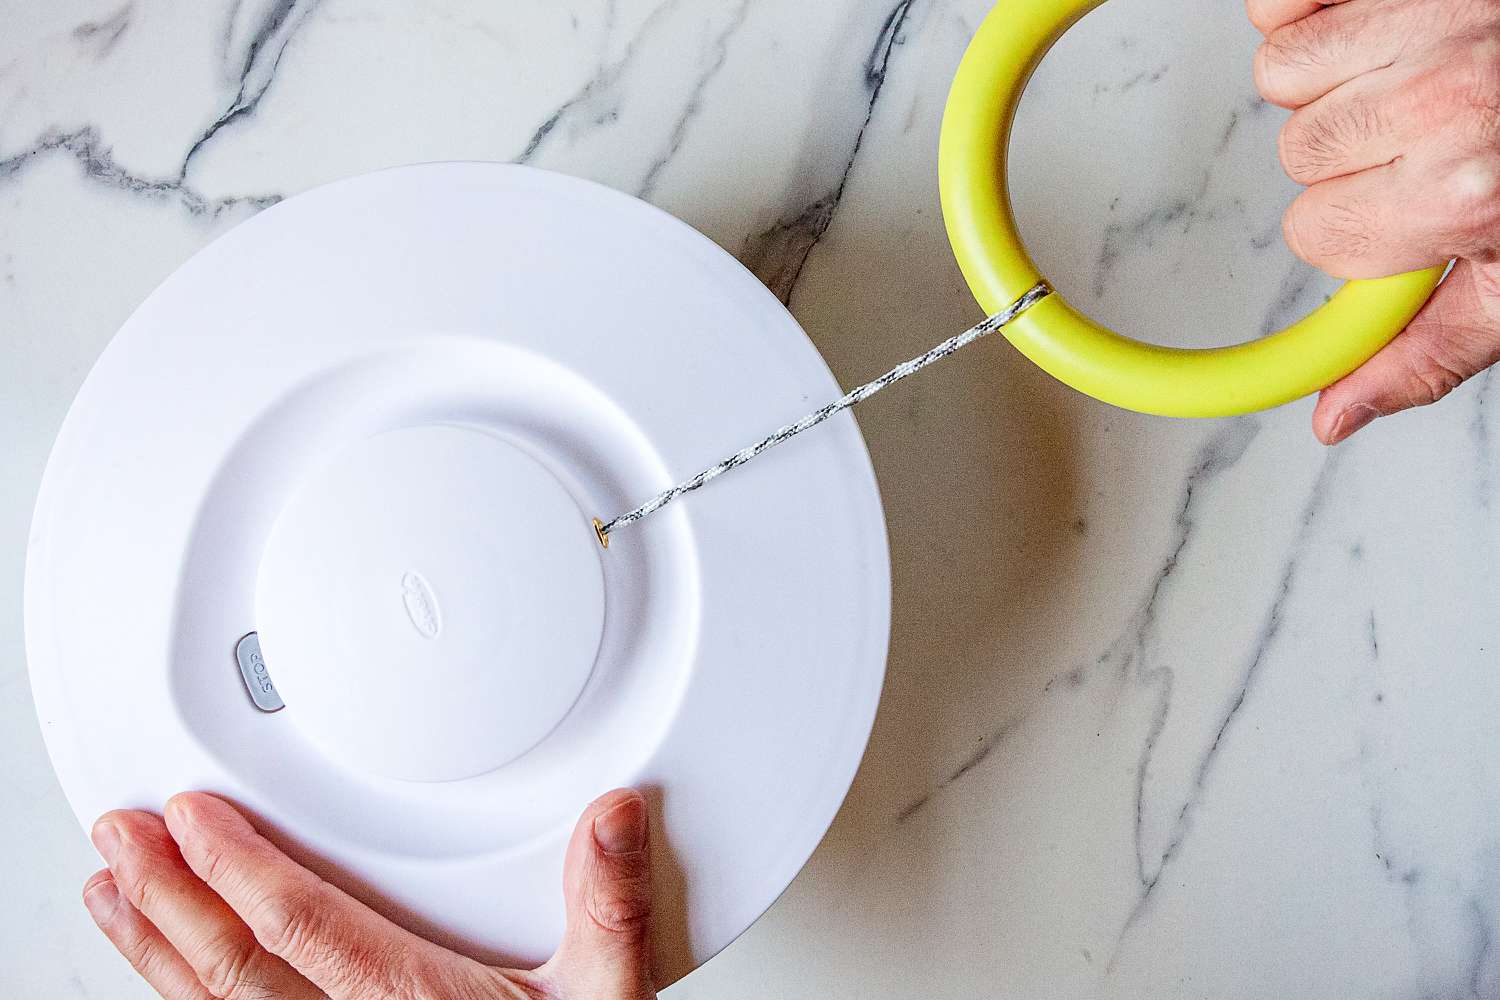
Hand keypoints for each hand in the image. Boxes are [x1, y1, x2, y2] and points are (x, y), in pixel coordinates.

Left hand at [82, 789, 654, 999]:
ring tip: (113, 898)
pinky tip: (173, 978)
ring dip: (155, 950)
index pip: (300, 927)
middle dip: (169, 896)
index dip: (236, 867)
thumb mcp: (606, 993)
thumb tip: (610, 818)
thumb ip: (608, 907)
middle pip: (232, 969)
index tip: (194, 816)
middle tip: (122, 839)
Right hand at [1249, 0, 1499, 442]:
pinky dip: (1303, 11)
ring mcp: (1428, 16)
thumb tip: (1333, 414)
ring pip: (1284, 73)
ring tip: (1409, 75)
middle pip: (1299, 150)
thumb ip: (1424, 351)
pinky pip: (1280, 1)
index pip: (1317, 232)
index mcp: (1462, 191)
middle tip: (1425, 134)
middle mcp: (1446, 97)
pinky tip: (1370, 27)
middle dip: (1349, 150)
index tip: (1410, 207)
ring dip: (1330, 77)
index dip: (1359, 225)